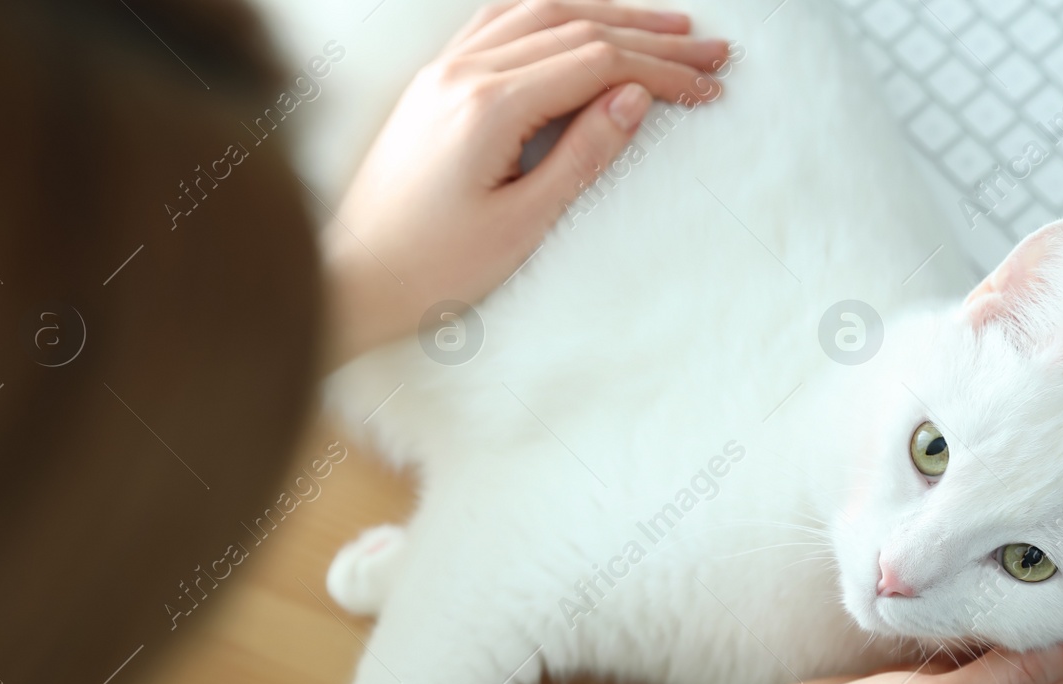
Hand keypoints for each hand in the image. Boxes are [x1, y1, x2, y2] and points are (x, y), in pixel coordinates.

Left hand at [324, 1, 729, 358]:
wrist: (353, 278)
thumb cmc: (432, 268)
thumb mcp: (522, 224)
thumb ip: (582, 154)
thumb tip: (635, 97)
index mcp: (487, 106)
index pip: (595, 63)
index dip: (661, 72)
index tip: (707, 89)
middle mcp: (462, 71)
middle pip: (575, 28)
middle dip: (651, 38)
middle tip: (710, 52)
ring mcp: (443, 70)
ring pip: (540, 13)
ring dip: (608, 14)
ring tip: (666, 26)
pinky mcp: (434, 83)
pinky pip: (500, 22)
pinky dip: (552, 13)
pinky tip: (582, 18)